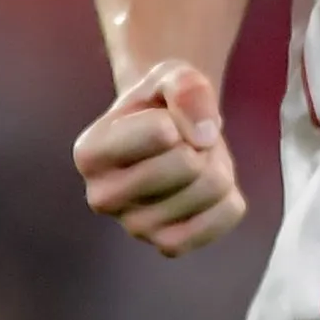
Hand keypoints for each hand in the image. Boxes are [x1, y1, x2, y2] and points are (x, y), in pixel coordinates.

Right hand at [72, 61, 245, 256]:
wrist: (169, 133)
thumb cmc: (162, 103)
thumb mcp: (171, 74)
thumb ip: (186, 86)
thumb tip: (204, 136)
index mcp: (89, 152)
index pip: (162, 132)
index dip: (183, 114)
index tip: (167, 117)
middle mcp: (102, 197)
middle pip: (188, 164)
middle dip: (201, 142)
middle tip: (185, 141)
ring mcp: (134, 227)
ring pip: (210, 189)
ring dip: (217, 165)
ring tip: (194, 161)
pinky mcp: (168, 245)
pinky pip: (225, 216)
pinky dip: (230, 196)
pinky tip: (209, 190)